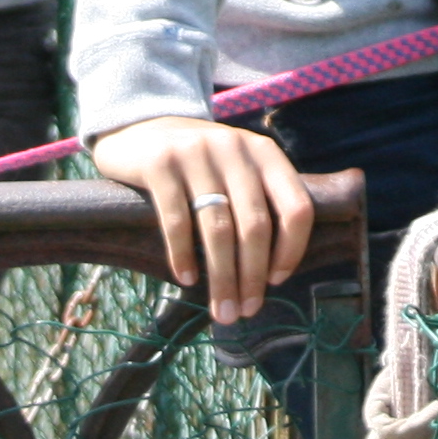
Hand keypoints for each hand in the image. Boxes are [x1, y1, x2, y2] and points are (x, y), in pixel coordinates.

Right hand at [89, 115, 315, 323]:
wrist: (141, 126)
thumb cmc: (200, 164)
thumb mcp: (237, 169)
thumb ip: (258, 202)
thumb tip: (270, 274)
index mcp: (265, 153)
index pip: (296, 207)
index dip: (291, 249)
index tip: (276, 281)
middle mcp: (235, 148)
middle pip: (255, 224)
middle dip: (252, 276)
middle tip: (245, 312)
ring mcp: (196, 152)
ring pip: (218, 227)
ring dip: (221, 277)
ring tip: (221, 311)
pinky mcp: (160, 163)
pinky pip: (177, 219)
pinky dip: (183, 255)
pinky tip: (186, 279)